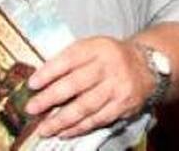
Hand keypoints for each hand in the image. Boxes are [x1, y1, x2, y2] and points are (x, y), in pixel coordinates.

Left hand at [25, 37, 153, 139]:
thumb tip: (40, 80)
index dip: (49, 72)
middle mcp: (109, 66)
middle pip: (75, 84)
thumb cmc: (110, 57)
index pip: (69, 59)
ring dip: (62, 119)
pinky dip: (79, 128)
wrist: (147, 66)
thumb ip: (70, 60)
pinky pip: (98, 119)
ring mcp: (117, 86)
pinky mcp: (123, 105)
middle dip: (50, 98)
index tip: (32, 84)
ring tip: (44, 128)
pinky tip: (64, 132)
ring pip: (86, 106)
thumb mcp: (92, 48)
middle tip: (32, 108)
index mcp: (97, 47)